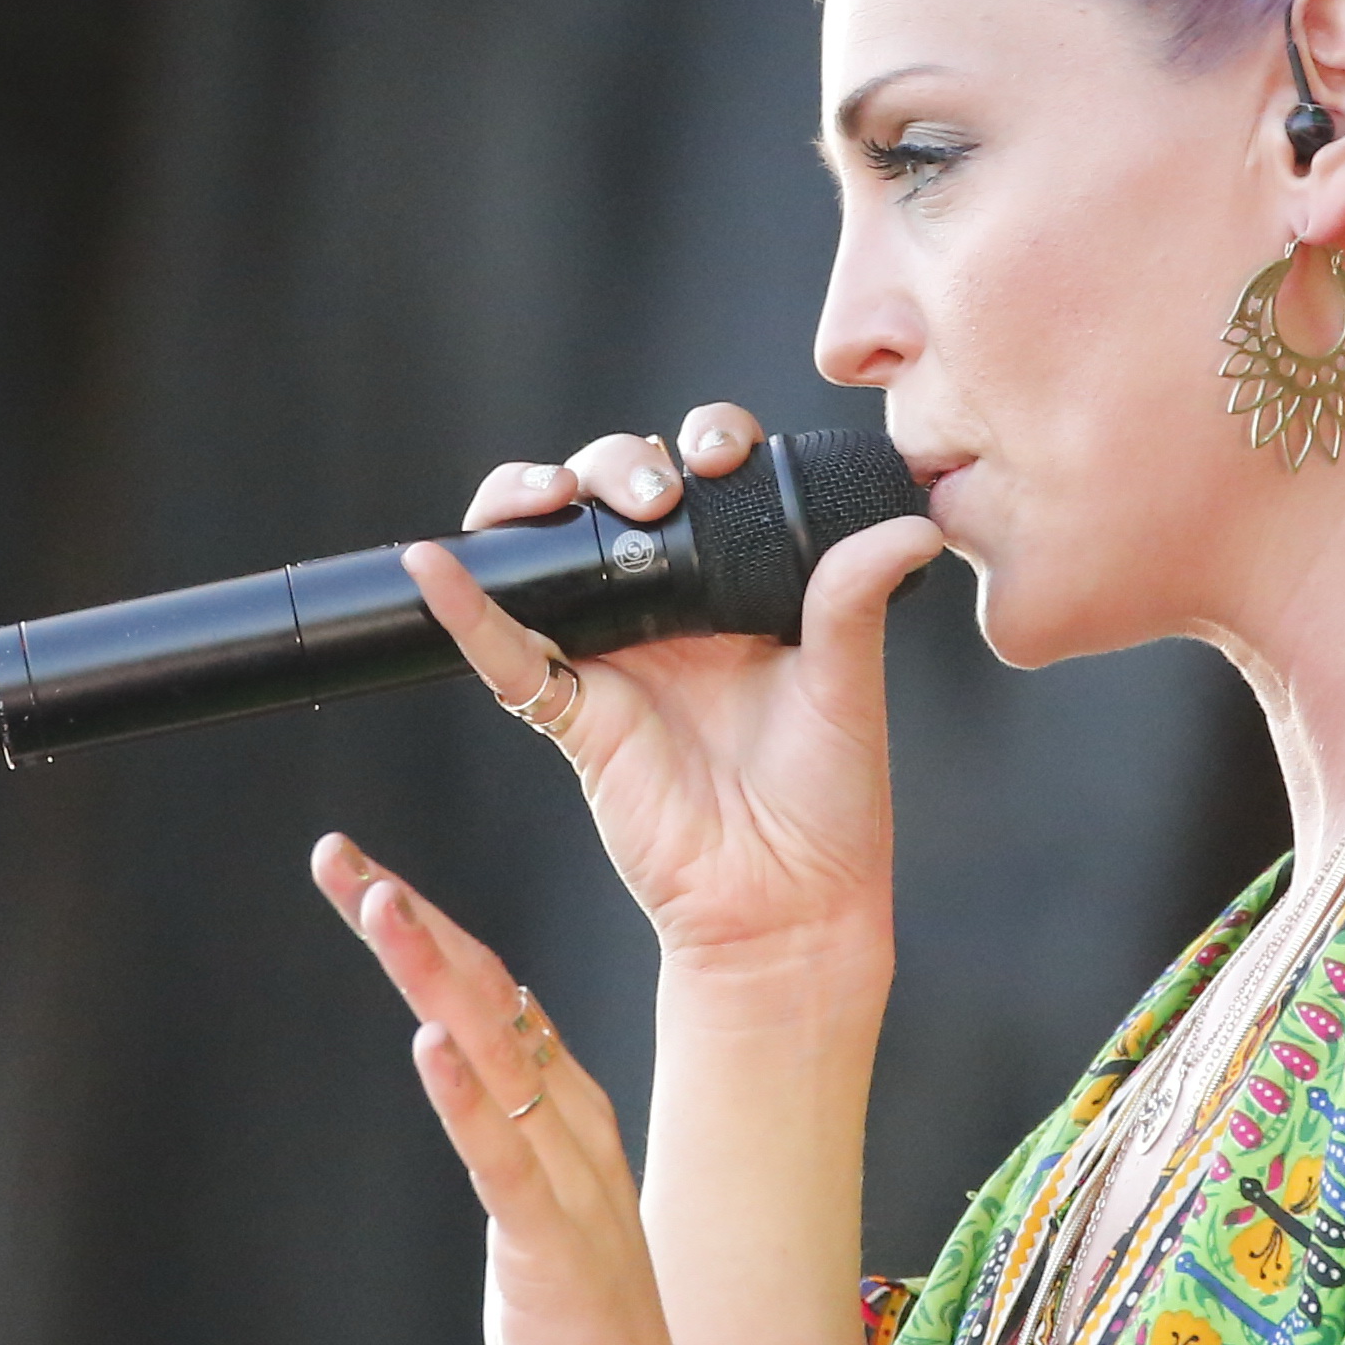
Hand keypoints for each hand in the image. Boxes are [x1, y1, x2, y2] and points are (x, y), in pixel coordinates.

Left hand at [314, 832, 728, 1344]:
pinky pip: (501, 1160)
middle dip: (408, 921)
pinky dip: (465, 1099)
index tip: (353, 868)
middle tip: (340, 856)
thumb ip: (510, 1125)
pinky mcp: (548, 1246)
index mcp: (563, 1108)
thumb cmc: (577, 1329)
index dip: (419, 924)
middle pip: (482, 995)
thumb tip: (468, 1045)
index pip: (486, 990)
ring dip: (435, 976)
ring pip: (491, 1054)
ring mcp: (560, 1180)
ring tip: (382, 908)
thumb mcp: (535, 1201)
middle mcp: (566, 1124)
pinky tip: (431, 1047)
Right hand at [411, 403, 937, 982]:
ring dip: (534, 501)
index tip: (716, 450)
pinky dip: (463, 608)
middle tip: (649, 491)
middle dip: (615, 463)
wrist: (787, 903)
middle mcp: (667, 610)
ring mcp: (613, 656)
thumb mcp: (847, 684)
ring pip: (548, 553)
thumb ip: (855, 598)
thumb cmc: (829, 804)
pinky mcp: (572, 712)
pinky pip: (504, 652)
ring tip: (555, 494)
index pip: (700, 481)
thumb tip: (909, 527)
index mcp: (735, 589)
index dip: (698, 441)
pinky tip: (434, 564)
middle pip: (611, 497)